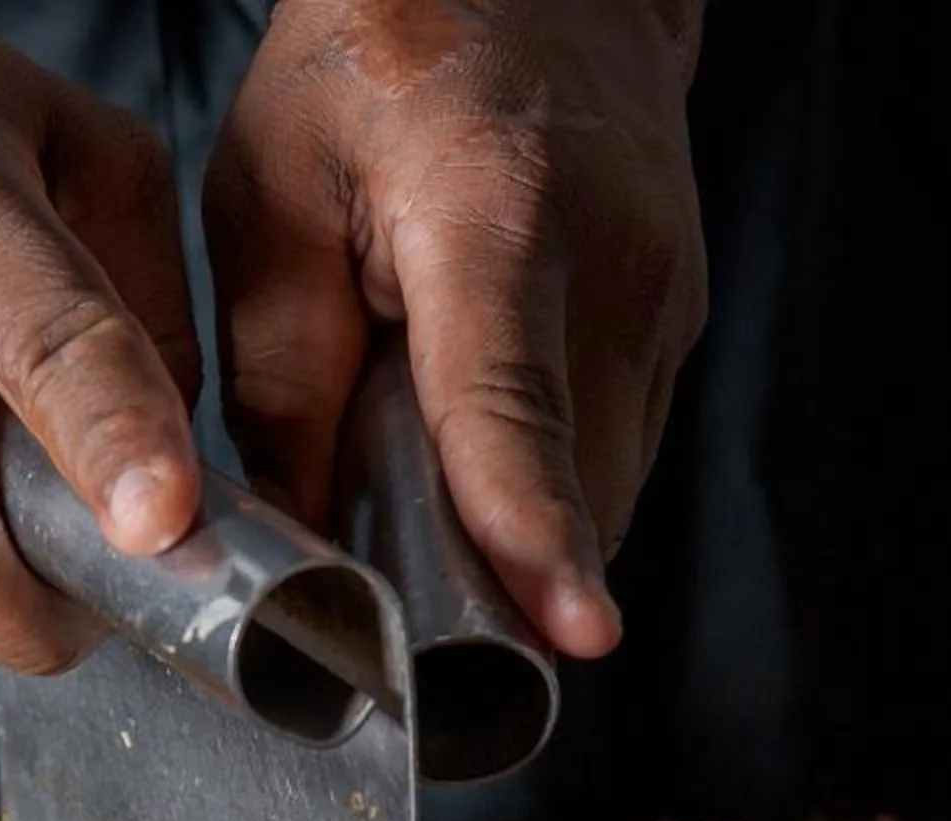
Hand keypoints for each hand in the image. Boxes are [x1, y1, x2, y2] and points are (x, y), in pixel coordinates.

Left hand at [205, 0, 707, 658]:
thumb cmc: (381, 58)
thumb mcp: (273, 189)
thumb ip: (279, 372)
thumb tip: (292, 535)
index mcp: (496, 216)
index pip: (515, 408)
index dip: (536, 533)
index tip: (569, 632)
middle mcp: (613, 266)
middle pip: (573, 485)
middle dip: (488, 574)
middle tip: (388, 596)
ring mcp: (665, 300)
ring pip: (601, 490)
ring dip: (513, 532)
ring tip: (419, 487)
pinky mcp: (677, 326)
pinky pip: (611, 455)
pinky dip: (542, 485)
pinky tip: (468, 447)